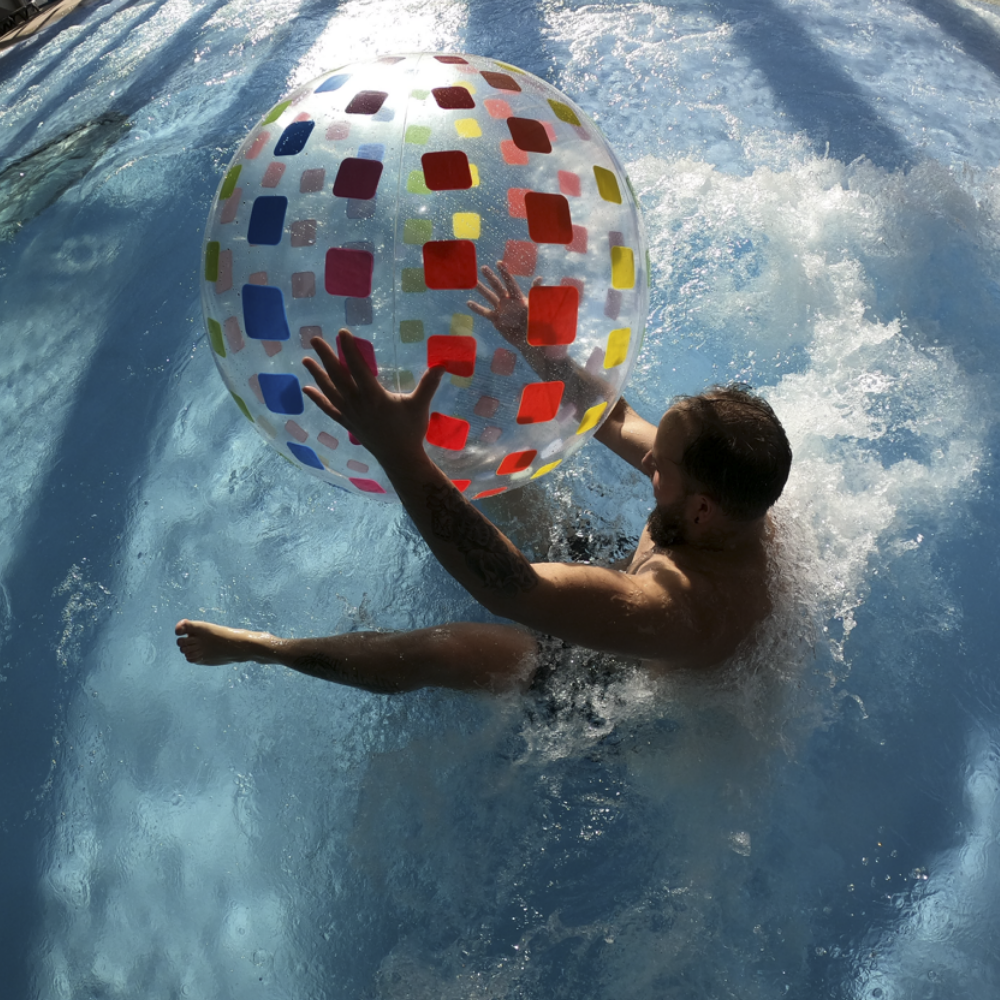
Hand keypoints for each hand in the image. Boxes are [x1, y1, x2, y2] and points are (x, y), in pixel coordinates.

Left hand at [302, 330, 444, 467]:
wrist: (399, 458)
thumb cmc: (410, 431)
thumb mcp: (420, 405)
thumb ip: (428, 384)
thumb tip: (442, 364)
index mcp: (374, 396)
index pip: (358, 367)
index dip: (350, 349)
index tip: (342, 333)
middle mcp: (357, 403)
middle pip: (338, 376)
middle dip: (326, 356)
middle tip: (314, 339)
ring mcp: (349, 414)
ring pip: (329, 390)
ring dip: (317, 374)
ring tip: (305, 360)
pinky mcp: (347, 423)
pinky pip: (328, 409)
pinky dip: (317, 399)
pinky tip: (306, 389)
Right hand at [467, 262, 540, 347]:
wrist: (529, 340)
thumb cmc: (535, 324)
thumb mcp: (535, 308)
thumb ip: (535, 293)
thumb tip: (539, 278)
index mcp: (518, 298)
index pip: (510, 283)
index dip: (504, 273)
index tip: (498, 263)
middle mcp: (508, 301)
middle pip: (498, 287)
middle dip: (491, 277)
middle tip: (483, 268)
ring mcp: (501, 309)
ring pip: (489, 297)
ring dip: (481, 289)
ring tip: (473, 282)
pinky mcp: (496, 319)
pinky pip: (485, 312)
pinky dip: (477, 308)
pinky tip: (469, 303)